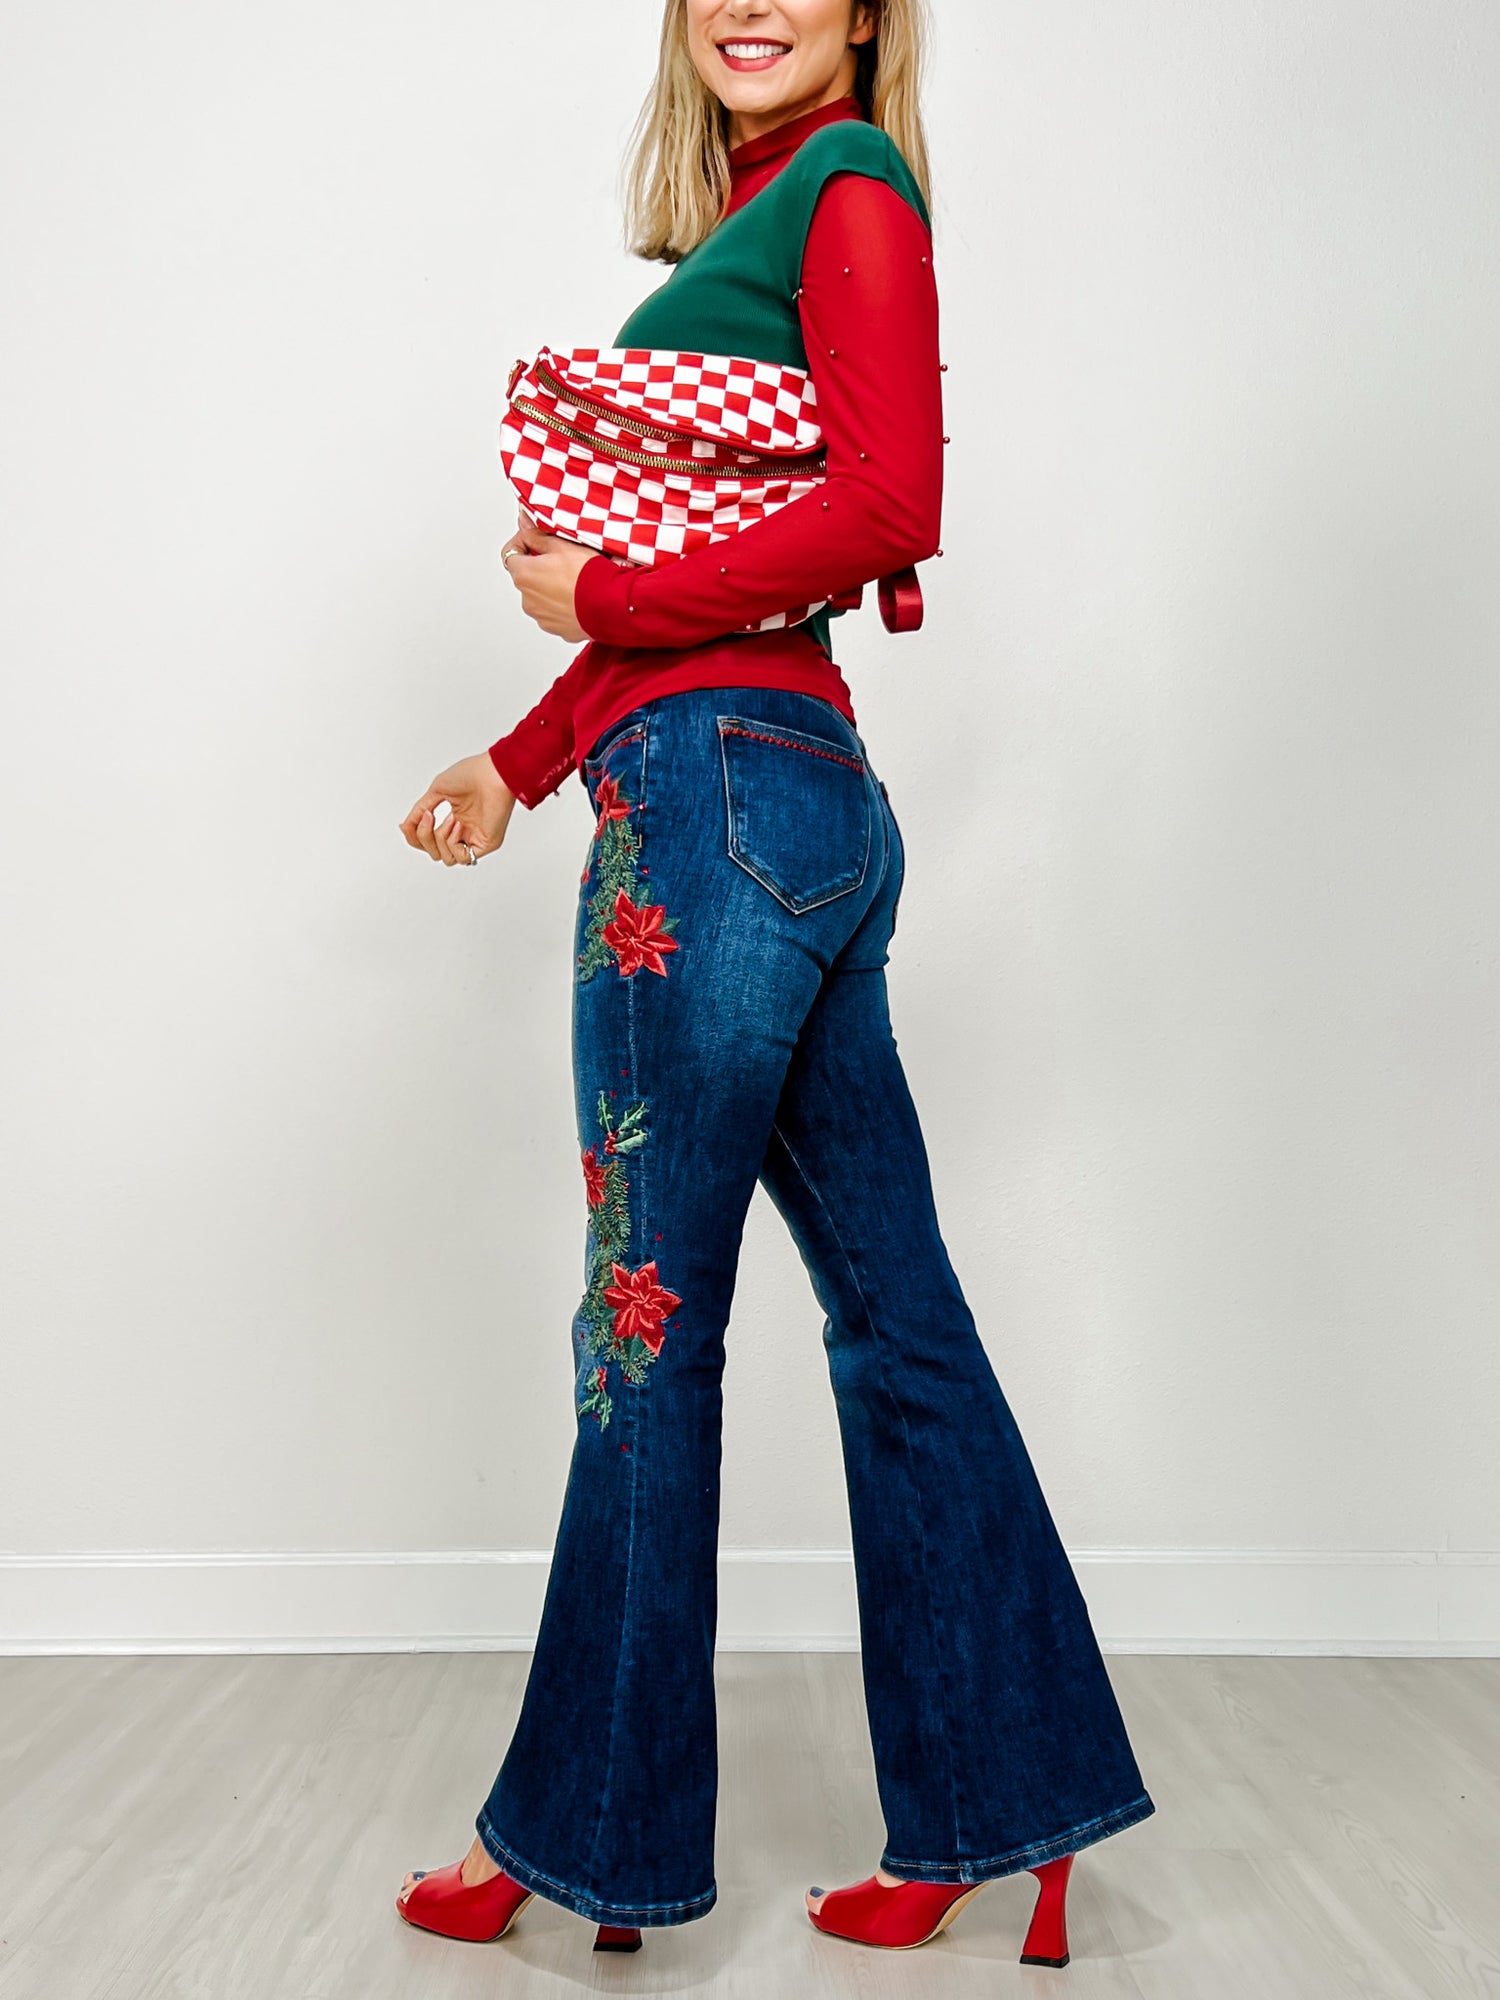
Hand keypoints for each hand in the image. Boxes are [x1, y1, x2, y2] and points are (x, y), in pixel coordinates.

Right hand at [399, 752, 515, 866]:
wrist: (492, 772)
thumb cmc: (470, 774)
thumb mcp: (435, 792)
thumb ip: (419, 812)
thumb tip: (404, 827)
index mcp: (453, 820)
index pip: (428, 841)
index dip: (416, 836)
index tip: (412, 821)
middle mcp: (464, 832)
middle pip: (434, 853)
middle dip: (424, 837)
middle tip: (429, 816)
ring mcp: (474, 839)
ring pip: (446, 859)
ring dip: (441, 838)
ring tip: (451, 818)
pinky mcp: (485, 844)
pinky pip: (462, 858)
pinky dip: (454, 843)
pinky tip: (459, 824)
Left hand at [501, 506, 597, 640]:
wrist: (611, 605)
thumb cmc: (588, 576)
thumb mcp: (562, 545)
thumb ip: (537, 534)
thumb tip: (524, 523)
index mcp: (523, 575)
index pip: (510, 553)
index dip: (524, 542)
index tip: (538, 539)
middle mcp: (527, 599)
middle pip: (526, 576)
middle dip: (540, 566)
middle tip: (563, 558)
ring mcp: (541, 617)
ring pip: (541, 596)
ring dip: (551, 587)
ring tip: (574, 579)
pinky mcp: (557, 628)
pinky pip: (555, 612)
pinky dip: (563, 604)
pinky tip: (579, 596)